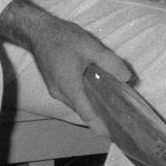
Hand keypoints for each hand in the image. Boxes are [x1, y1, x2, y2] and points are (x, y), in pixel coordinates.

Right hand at [0, 0, 133, 135]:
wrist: (38, 30)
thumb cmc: (63, 38)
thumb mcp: (91, 47)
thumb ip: (110, 63)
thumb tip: (127, 78)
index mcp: (69, 87)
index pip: (88, 116)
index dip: (102, 127)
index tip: (115, 135)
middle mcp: (60, 94)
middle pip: (83, 110)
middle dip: (100, 114)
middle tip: (119, 114)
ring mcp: (55, 90)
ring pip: (77, 102)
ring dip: (92, 103)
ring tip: (111, 100)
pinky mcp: (53, 84)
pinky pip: (71, 95)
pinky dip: (84, 95)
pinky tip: (95, 86)